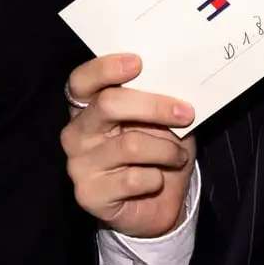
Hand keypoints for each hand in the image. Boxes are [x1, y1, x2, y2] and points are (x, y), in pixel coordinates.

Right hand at [60, 54, 196, 237]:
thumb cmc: (158, 149)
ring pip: (131, 144)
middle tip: (186, 112)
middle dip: (155, 106)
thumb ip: (158, 97)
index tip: (137, 62)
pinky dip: (157, 178)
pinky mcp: (89, 195)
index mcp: (89, 105)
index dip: (105, 68)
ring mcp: (78, 164)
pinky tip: (157, 180)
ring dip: (167, 149)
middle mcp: (77, 132)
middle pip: (109, 105)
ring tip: (178, 155)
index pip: (83, 80)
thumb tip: (175, 78)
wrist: (159, 202)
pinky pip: (133, 178)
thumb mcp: (162, 119)